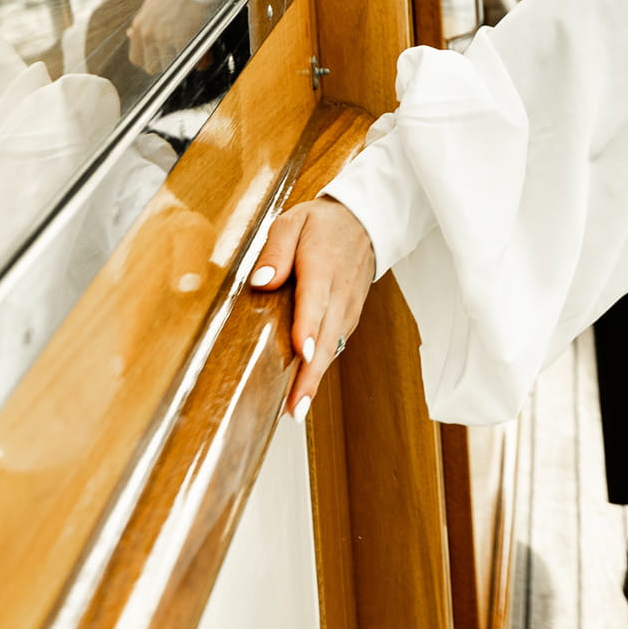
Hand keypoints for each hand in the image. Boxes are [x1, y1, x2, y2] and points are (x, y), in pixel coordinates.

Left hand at [127, 0, 206, 73]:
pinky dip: (201, 60)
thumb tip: (130, 33)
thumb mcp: (150, 2)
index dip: (148, 61)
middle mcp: (148, 34)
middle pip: (151, 67)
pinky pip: (191, 59)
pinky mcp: (183, 37)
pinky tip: (206, 56)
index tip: (158, 59)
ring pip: (171, 66)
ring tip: (194, 58)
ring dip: (183, 63)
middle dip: (165, 65)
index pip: (136, 59)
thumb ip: (141, 21)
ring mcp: (165, 38)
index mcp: (139, 26)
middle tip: (177, 58)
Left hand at [251, 195, 375, 420]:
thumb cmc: (322, 225)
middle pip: (326, 336)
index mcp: (323, 265)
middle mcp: (340, 290)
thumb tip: (262, 280)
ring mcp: (349, 305)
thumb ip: (276, 250)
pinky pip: (337, 343)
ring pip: (333, 346)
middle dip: (310, 373)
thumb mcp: (292, 222)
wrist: (364, 220)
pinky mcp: (350, 315)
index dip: (309, 328)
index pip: (316, 299)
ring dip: (316, 377)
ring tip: (296, 408)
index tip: (301, 353)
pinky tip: (307, 387)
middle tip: (294, 407)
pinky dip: (323, 366)